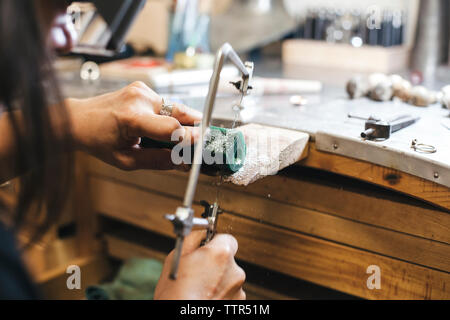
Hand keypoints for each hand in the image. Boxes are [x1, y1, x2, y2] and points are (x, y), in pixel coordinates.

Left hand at [67, 81, 201, 169]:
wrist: (78, 118)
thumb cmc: (97, 140)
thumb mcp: (125, 160)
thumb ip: (157, 161)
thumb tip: (182, 162)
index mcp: (132, 118)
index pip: (173, 127)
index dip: (190, 138)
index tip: (201, 148)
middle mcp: (139, 99)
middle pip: (181, 112)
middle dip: (196, 126)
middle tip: (202, 141)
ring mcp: (141, 90)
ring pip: (175, 108)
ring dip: (181, 122)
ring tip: (176, 138)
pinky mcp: (142, 87)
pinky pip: (165, 104)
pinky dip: (168, 116)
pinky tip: (160, 127)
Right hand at [155, 231, 245, 299]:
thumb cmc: (176, 293)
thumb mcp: (176, 257)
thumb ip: (192, 239)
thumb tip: (200, 232)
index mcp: (221, 253)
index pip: (227, 238)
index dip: (214, 242)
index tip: (206, 248)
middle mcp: (234, 270)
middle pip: (227, 258)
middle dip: (214, 263)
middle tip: (197, 271)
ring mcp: (238, 288)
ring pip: (228, 276)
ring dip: (218, 280)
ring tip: (199, 288)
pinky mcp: (238, 303)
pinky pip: (230, 291)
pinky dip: (221, 293)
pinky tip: (206, 297)